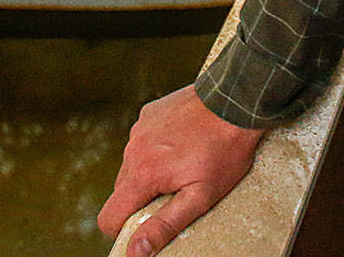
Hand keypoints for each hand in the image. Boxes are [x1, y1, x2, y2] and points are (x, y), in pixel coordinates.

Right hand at [97, 85, 267, 256]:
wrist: (234, 101)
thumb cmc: (223, 152)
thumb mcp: (200, 196)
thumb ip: (165, 225)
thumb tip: (135, 252)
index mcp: (142, 174)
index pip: (109, 217)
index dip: (122, 230)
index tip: (145, 228)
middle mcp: (133, 150)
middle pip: (122, 191)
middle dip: (142, 199)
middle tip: (177, 193)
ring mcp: (139, 128)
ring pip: (133, 165)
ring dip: (150, 172)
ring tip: (185, 165)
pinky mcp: (149, 114)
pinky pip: (143, 140)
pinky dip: (157, 147)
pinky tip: (184, 142)